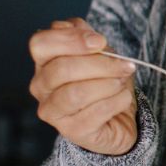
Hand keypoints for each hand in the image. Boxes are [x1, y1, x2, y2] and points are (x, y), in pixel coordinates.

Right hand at [28, 17, 137, 155]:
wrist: (118, 117)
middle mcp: (41, 87)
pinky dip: (117, 101)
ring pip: (76, 93)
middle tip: (126, 65)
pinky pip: (96, 113)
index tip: (100, 41)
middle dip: (101, 64)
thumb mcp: (100, 53)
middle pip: (62, 69)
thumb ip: (88, 38)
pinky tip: (123, 98)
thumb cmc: (105, 80)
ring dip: (108, 84)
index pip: (40, 43)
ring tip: (122, 82)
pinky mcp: (72, 131)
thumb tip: (85, 34)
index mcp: (44, 62)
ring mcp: (53, 112)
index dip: (70, 39)